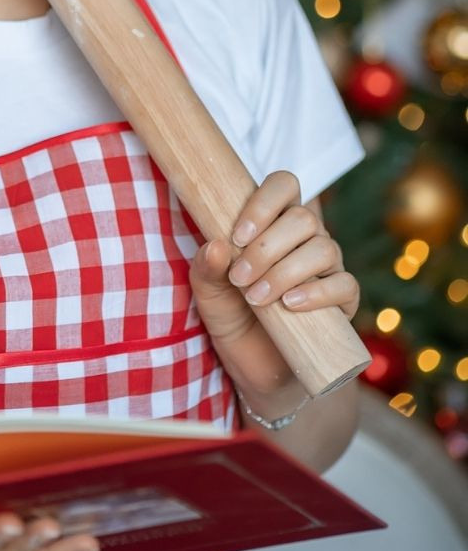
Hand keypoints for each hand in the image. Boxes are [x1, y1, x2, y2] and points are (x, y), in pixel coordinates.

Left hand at [188, 170, 360, 397]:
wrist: (255, 364)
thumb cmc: (231, 314)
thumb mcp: (207, 291)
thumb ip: (206, 267)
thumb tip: (216, 245)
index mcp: (273, 222)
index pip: (284, 186)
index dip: (264, 202)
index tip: (237, 235)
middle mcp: (305, 238)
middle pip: (303, 218)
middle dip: (267, 247)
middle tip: (240, 277)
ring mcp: (327, 268)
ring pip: (324, 248)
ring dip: (285, 271)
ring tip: (256, 297)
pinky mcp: (343, 301)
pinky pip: (345, 285)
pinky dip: (317, 293)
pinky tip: (291, 304)